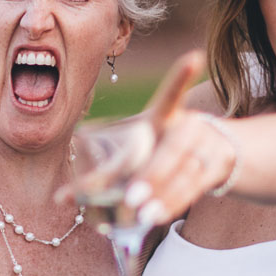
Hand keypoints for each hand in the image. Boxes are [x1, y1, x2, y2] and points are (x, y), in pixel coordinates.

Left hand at [99, 51, 230, 226]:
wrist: (212, 152)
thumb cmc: (155, 152)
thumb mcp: (131, 154)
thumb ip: (101, 174)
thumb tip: (61, 199)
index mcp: (166, 118)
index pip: (172, 96)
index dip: (181, 78)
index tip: (194, 58)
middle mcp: (188, 129)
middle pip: (172, 150)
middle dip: (152, 175)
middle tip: (131, 197)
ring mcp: (206, 148)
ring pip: (186, 173)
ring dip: (164, 196)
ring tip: (143, 215)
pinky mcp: (214, 169)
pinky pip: (194, 188)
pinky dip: (174, 204)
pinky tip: (156, 217)